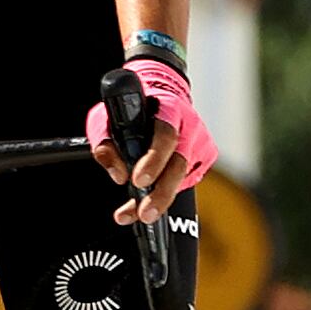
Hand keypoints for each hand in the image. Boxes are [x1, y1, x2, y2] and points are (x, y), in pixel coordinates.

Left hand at [89, 56, 213, 221]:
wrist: (161, 95)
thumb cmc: (133, 108)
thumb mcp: (107, 118)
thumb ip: (105, 143)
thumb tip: (118, 175)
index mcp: (168, 108)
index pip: (164, 134)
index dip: (153, 159)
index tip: (137, 180)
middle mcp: (189, 125)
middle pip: (179, 162)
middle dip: (161, 192)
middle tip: (144, 212)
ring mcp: (200, 142)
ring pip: (183, 176)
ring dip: (162, 199)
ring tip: (143, 214)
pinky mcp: (205, 156)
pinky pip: (188, 180)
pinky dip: (168, 193)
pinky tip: (153, 199)